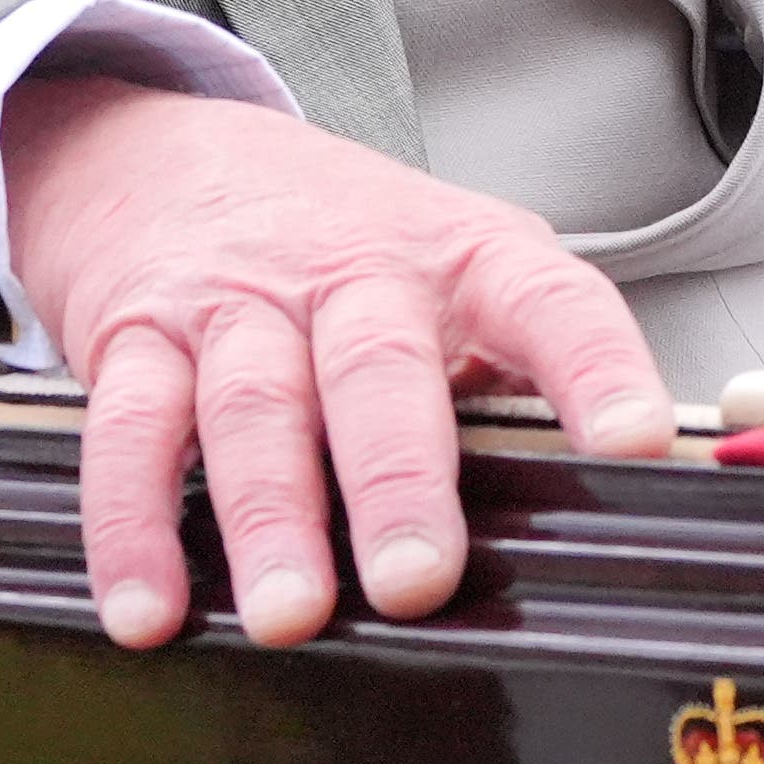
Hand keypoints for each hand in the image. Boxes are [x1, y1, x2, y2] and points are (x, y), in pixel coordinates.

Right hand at [0, 74, 670, 652]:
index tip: (635, 445)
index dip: (597, 370)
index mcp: (459, 258)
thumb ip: (510, 377)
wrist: (165, 149)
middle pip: (380, 368)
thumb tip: (599, 503)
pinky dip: (131, 526)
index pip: (548, 302)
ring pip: (254, 405)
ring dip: (270, 516)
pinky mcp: (136, 336)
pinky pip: (128, 431)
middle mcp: (351, 271)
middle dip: (399, 479)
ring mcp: (238, 302)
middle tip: (417, 581)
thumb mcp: (448, 274)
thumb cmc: (338, 247)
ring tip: (288, 615)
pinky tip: (147, 607)